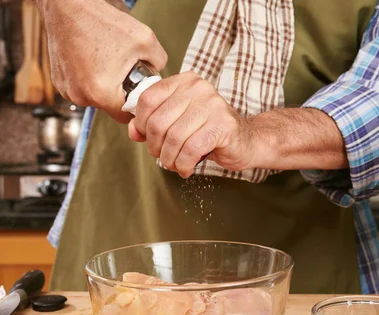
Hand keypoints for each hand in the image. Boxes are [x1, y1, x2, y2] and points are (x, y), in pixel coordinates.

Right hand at [36, 0, 167, 122]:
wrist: (67, 6)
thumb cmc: (101, 20)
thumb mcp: (144, 39)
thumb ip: (159, 62)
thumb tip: (158, 73)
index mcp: (101, 92)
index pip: (125, 116)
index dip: (135, 107)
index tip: (138, 93)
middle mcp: (80, 96)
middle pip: (110, 107)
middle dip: (119, 93)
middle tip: (124, 70)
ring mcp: (67, 90)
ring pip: (95, 97)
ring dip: (103, 85)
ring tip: (107, 62)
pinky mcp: (59, 81)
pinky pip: (81, 87)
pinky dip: (89, 78)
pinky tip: (92, 60)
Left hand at [129, 72, 257, 177]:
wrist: (245, 140)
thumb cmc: (208, 131)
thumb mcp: (177, 122)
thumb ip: (152, 123)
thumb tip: (133, 131)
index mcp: (184, 82)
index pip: (148, 99)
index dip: (140, 123)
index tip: (147, 137)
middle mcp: (198, 88)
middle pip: (158, 122)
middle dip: (155, 146)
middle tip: (162, 155)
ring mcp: (212, 105)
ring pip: (173, 138)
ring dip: (169, 159)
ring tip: (174, 164)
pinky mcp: (222, 125)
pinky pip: (190, 149)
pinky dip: (183, 164)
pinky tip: (186, 168)